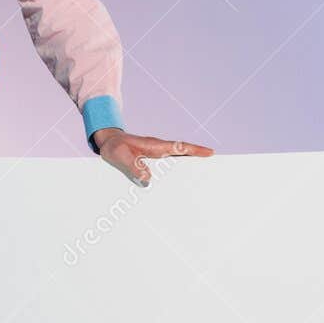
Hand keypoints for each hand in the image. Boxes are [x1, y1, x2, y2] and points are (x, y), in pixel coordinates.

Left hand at [91, 128, 214, 185]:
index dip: (195, 150)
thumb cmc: (114, 147)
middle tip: (216, 165)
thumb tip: (147, 180)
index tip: (210, 153)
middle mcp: (159, 148)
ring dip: (190, 163)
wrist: (107, 142)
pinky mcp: (153, 159)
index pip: (179, 147)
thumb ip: (132, 166)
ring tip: (204, 176)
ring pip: (179, 158)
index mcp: (155, 146)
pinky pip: (170, 164)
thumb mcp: (120, 156)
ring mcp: (157, 153)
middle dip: (200, 157)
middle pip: (185, 152)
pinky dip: (179, 168)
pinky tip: (182, 180)